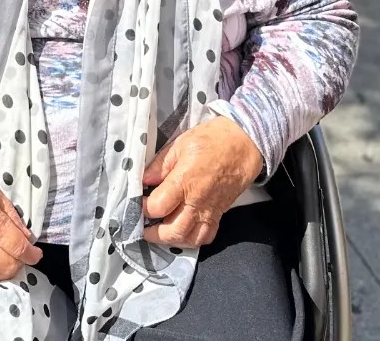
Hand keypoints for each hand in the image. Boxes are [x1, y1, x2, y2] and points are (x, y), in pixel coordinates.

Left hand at [142, 117, 263, 247]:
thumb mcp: (180, 144)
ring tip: (158, 231)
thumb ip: (160, 165)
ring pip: (190, 239)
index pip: (158, 207)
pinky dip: (192, 239)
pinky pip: (207, 236)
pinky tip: (182, 230)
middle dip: (153, 233)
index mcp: (184, 182)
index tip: (135, 201)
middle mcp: (198, 202)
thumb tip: (142, 179)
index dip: (142, 207)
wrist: (244, 144)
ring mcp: (210, 211)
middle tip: (141, 225)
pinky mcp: (220, 214)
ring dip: (171, 240)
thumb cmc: (211, 140)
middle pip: (173, 231)